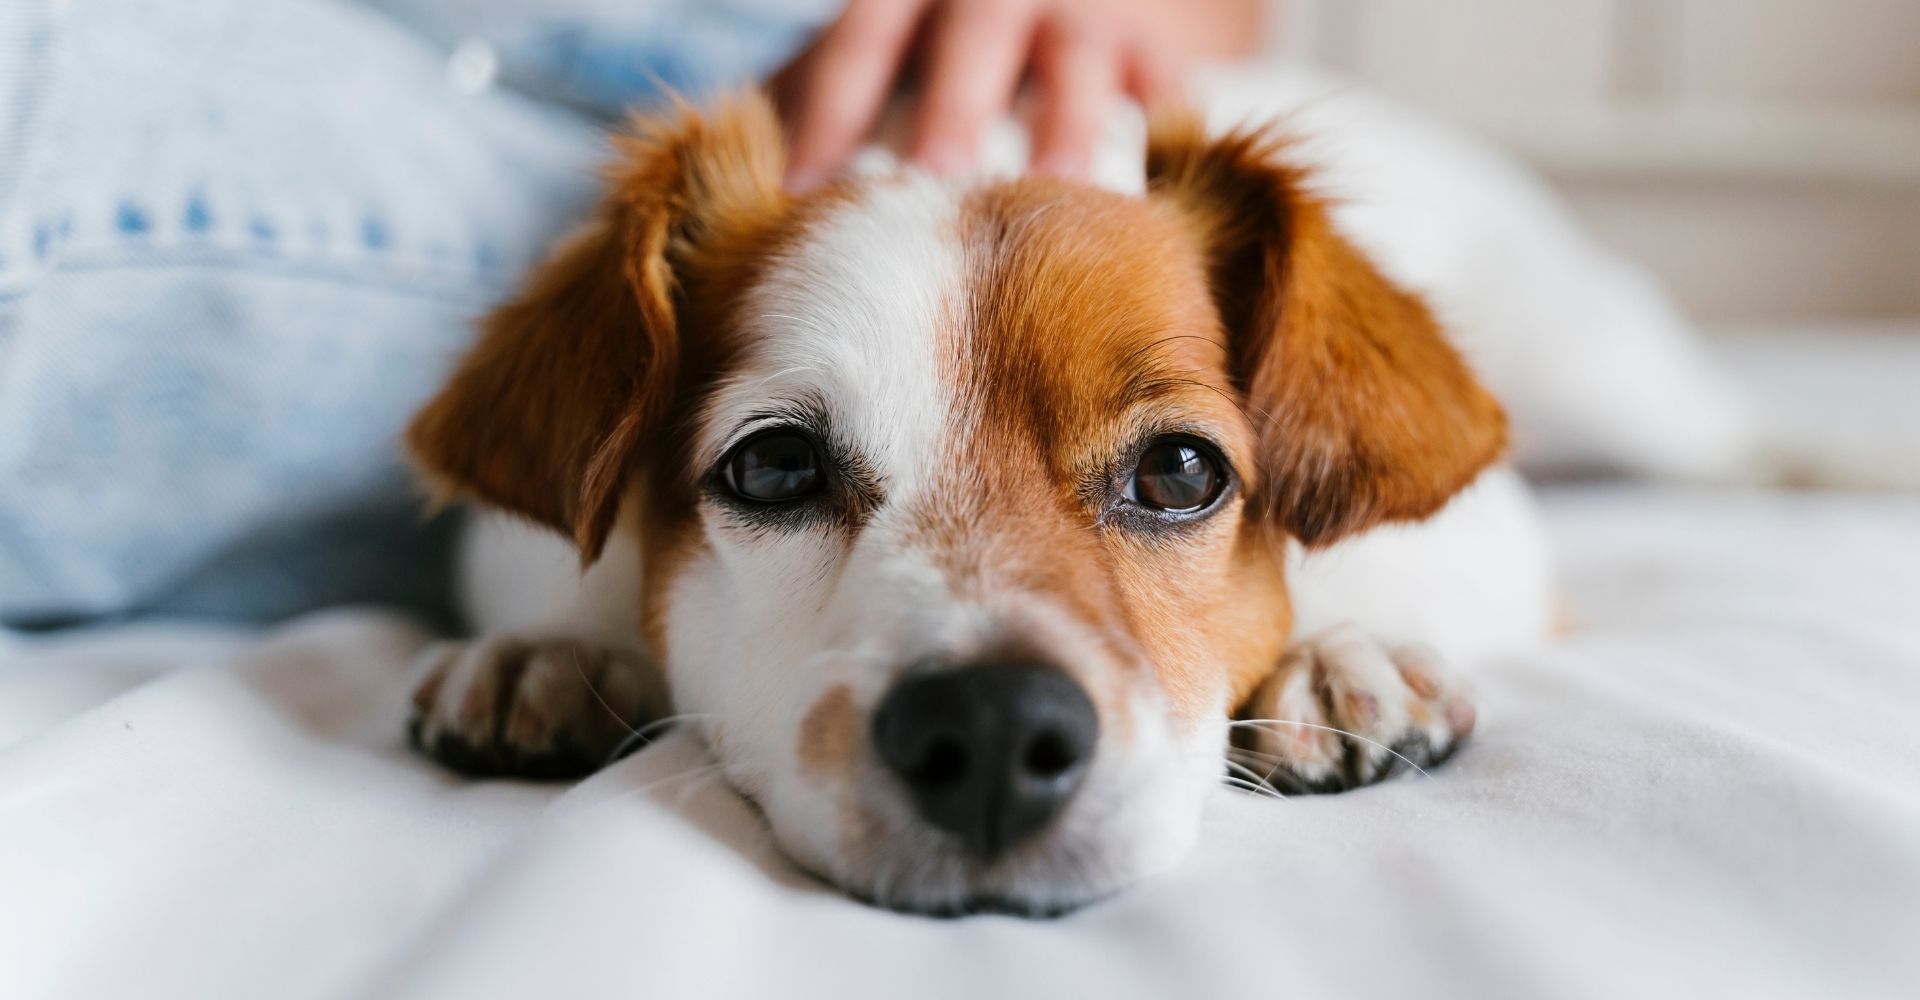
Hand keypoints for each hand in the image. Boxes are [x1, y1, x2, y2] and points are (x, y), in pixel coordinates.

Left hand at [772, 0, 1261, 191]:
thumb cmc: (931, 47)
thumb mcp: (871, 50)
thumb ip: (809, 101)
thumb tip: (719, 191)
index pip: (858, 43)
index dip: (830, 114)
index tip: (801, 197)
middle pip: (971, 42)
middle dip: (951, 116)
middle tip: (932, 192)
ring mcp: (1084, 13)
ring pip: (1079, 66)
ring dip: (1067, 135)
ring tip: (1056, 204)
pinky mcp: (1156, 49)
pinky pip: (1168, 91)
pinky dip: (1165, 138)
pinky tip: (1155, 204)